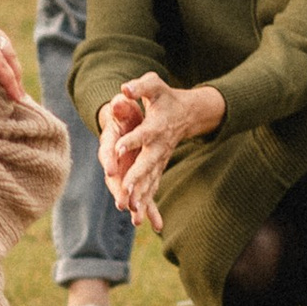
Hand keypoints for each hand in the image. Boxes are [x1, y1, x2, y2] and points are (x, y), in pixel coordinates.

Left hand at [96, 70, 226, 228]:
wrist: (188, 113)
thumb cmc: (166, 97)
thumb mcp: (155, 85)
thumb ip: (141, 86)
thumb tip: (125, 88)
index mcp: (156, 125)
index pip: (143, 134)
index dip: (131, 140)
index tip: (118, 149)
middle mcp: (159, 145)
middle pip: (147, 163)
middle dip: (137, 178)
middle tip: (125, 192)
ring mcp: (161, 159)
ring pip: (151, 180)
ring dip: (142, 197)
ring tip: (132, 213)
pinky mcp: (159, 167)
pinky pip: (153, 187)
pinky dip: (149, 203)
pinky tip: (142, 220)